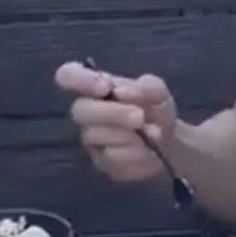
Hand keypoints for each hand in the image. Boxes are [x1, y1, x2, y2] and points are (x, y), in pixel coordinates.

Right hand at [54, 63, 176, 184]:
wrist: (167, 145)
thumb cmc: (155, 112)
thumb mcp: (159, 93)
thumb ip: (145, 86)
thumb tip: (121, 91)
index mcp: (96, 86)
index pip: (68, 75)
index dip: (80, 79)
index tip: (105, 87)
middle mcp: (87, 110)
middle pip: (79, 110)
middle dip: (113, 113)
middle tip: (139, 117)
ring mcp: (90, 138)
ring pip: (93, 135)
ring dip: (126, 134)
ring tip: (152, 134)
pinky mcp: (100, 160)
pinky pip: (109, 156)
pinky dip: (133, 151)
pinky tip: (146, 149)